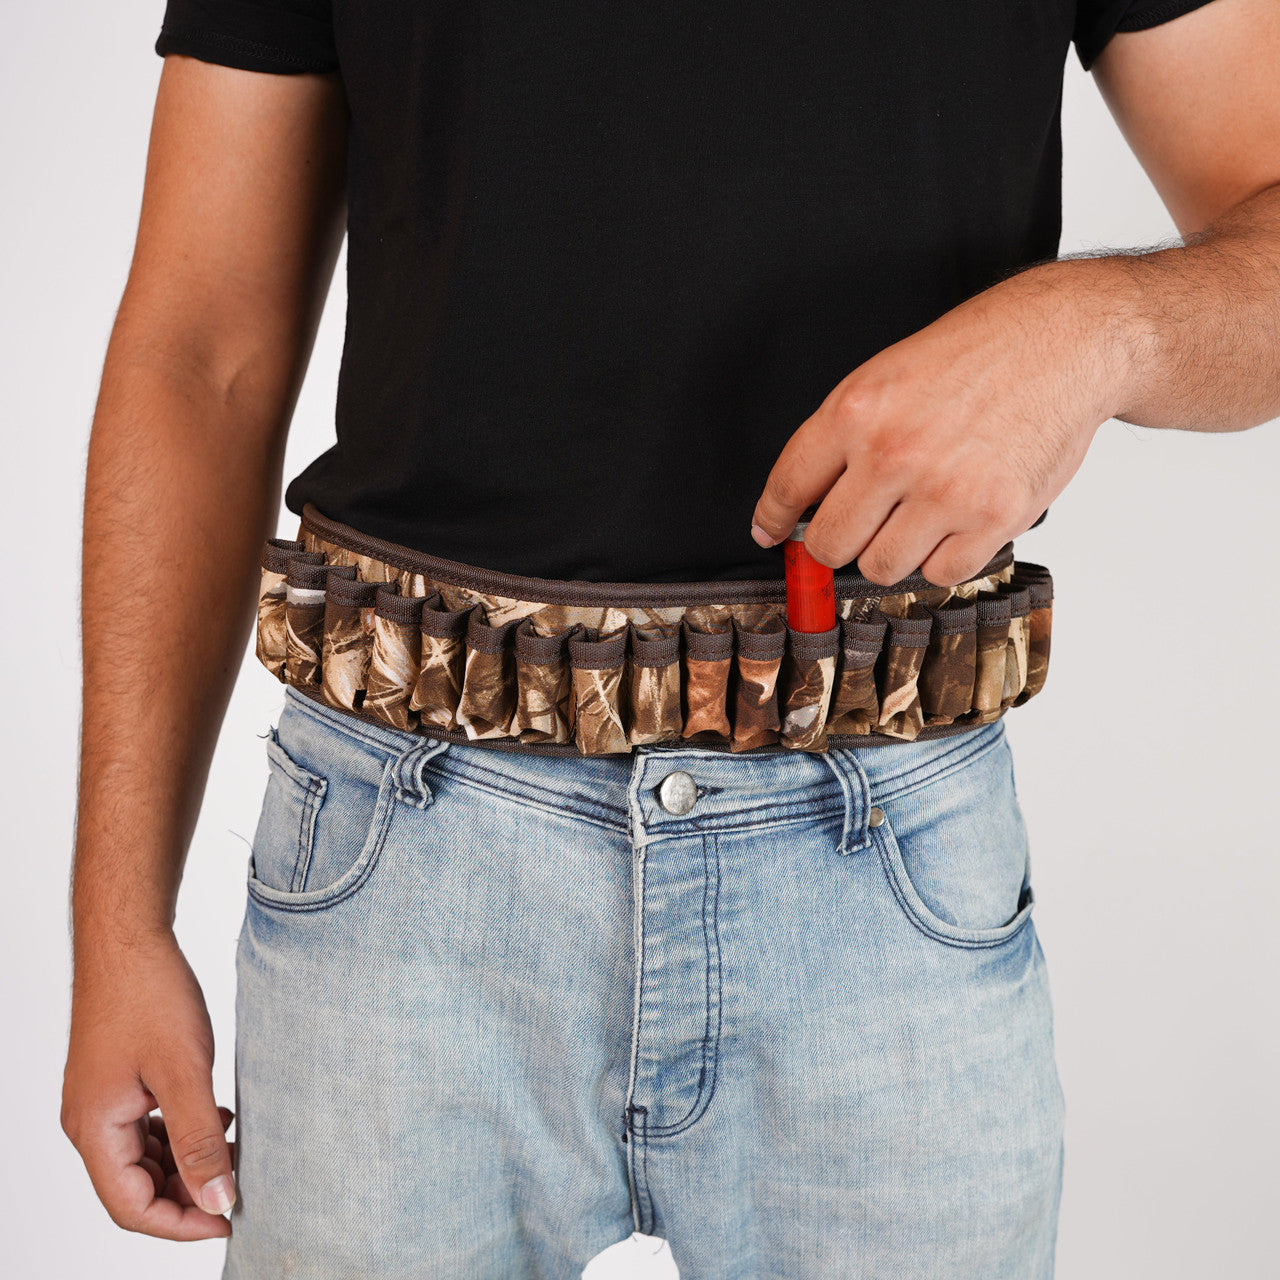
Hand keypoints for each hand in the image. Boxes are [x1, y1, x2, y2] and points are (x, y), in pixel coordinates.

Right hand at [61, 930, 235, 1240]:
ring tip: (234, 1153)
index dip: (181, 1223)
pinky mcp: (118, 1080)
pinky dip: (180, 1133)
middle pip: (136, 1187)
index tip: (229, 1219)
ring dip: (186, 1163)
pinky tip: (217, 1119)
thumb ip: (200, 1140)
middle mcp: (89, 1122)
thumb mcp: (185, 1071)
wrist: (129, 938)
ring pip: (144, 1157)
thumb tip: (218, 1200)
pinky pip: (146, 1127)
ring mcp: (102, 1101)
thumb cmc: (149, 994)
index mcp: (95, 1129)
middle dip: (187, 1194)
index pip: (131, 1207)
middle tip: (239, 1186)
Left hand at [749, 262, 1131, 585]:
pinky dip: (944, 557)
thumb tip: (802, 505)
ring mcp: (944, 490)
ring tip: (919, 514)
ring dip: (893, 551)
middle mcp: (894, 454)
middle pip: (830, 545)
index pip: (789, 487)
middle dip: (838, 542)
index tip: (770, 533)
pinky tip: (957, 521)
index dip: (773, 519)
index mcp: (856, 412)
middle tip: (860, 525)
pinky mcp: (993, 518)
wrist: (1065, 341)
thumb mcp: (888, 376)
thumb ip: (842, 439)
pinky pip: (940, 573)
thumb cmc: (977, 354)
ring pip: (881, 568)